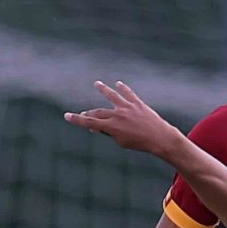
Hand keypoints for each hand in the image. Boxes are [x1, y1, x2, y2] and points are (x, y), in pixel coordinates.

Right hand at [63, 81, 177, 154]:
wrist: (160, 138)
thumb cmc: (140, 143)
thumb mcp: (121, 141)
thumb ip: (110, 132)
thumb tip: (99, 126)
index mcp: (111, 126)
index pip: (90, 122)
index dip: (77, 119)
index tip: (66, 116)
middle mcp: (117, 114)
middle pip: (99, 111)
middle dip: (90, 113)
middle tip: (84, 114)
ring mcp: (127, 107)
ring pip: (112, 95)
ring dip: (103, 89)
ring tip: (97, 84)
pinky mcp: (137, 103)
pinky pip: (128, 94)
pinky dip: (123, 88)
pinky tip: (119, 84)